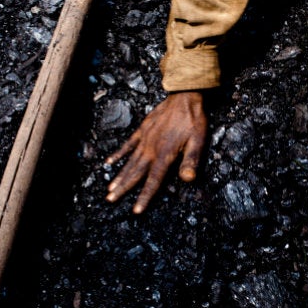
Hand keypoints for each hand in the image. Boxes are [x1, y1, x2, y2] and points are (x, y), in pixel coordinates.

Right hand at [105, 91, 206, 213]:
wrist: (184, 96)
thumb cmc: (194, 120)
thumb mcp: (198, 140)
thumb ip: (191, 160)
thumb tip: (187, 180)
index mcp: (165, 155)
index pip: (154, 180)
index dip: (145, 196)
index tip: (135, 210)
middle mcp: (151, 149)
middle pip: (135, 173)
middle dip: (123, 189)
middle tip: (110, 200)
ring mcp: (145, 140)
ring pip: (129, 162)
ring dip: (119, 176)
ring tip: (109, 189)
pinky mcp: (142, 130)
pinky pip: (127, 145)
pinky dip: (118, 155)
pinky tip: (108, 163)